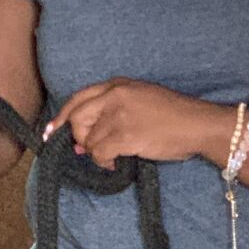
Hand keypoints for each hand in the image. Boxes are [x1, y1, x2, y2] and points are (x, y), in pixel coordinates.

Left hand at [45, 79, 219, 170]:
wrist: (198, 124)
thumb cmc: (173, 115)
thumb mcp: (141, 100)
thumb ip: (111, 113)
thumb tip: (82, 141)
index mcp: (117, 84)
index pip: (78, 98)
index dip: (61, 117)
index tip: (50, 132)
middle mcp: (114, 95)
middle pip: (77, 118)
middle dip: (77, 137)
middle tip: (84, 149)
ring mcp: (119, 114)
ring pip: (88, 139)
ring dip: (95, 153)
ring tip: (110, 157)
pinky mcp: (126, 135)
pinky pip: (100, 153)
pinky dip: (103, 162)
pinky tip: (115, 164)